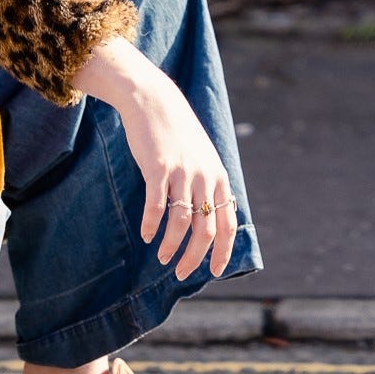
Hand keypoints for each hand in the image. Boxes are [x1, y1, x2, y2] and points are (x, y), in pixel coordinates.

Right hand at [73, 37, 235, 279]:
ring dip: (171, 246)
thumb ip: (206, 184)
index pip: (228, 224)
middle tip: (180, 272)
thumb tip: (206, 219)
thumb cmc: (176, 133)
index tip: (213, 272)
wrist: (154, 101)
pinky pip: (157, 205)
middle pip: (206, 229)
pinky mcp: (158, 168)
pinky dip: (151, 224)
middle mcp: (204, 177)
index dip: (222, 252)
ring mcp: (182, 172)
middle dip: (194, 257)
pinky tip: (146, 234)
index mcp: (218, 177)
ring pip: (182, 223)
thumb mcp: (201, 157)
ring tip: (161, 257)